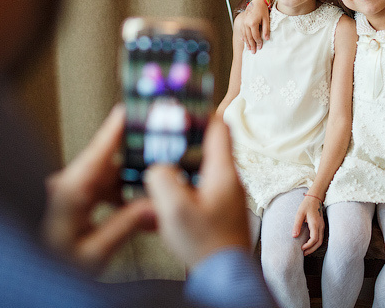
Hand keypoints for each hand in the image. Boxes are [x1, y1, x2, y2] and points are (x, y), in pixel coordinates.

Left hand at [42, 105, 156, 272]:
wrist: (31, 278)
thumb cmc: (50, 267)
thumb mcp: (93, 253)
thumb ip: (125, 227)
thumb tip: (153, 205)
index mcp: (69, 193)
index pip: (98, 151)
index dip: (116, 127)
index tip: (131, 109)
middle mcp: (66, 187)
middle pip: (108, 164)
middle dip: (136, 164)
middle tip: (162, 157)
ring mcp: (67, 194)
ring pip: (107, 178)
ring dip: (130, 186)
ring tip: (155, 195)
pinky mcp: (71, 204)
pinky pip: (101, 191)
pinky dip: (120, 197)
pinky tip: (137, 210)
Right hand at [143, 117, 250, 267]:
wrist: (225, 278)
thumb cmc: (207, 246)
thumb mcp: (175, 209)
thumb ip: (162, 179)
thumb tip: (156, 168)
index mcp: (223, 172)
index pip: (218, 127)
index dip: (200, 113)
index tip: (182, 106)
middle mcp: (228, 181)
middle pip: (208, 146)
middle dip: (184, 140)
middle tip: (163, 135)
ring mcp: (225, 197)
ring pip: (201, 169)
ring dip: (180, 166)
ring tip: (157, 167)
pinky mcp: (218, 213)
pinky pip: (199, 189)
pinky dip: (182, 187)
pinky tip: (163, 200)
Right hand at [238, 0, 270, 52]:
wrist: (256, 1)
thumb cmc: (262, 9)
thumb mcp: (266, 19)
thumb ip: (266, 29)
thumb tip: (266, 39)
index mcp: (252, 23)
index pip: (255, 36)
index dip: (258, 42)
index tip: (260, 47)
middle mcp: (246, 24)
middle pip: (249, 37)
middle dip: (251, 45)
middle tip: (253, 52)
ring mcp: (244, 23)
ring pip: (245, 35)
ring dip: (247, 43)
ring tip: (249, 49)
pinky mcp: (243, 21)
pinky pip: (243, 31)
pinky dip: (244, 37)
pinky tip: (244, 41)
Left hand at [292, 194, 324, 254]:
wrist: (315, 198)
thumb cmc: (306, 205)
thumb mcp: (299, 214)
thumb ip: (297, 225)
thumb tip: (294, 236)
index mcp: (315, 224)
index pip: (314, 239)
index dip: (308, 246)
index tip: (301, 248)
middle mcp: (320, 226)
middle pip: (319, 242)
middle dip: (312, 249)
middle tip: (304, 253)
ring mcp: (322, 226)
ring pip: (321, 240)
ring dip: (314, 247)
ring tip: (306, 250)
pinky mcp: (321, 225)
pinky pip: (321, 237)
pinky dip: (316, 242)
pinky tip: (310, 243)